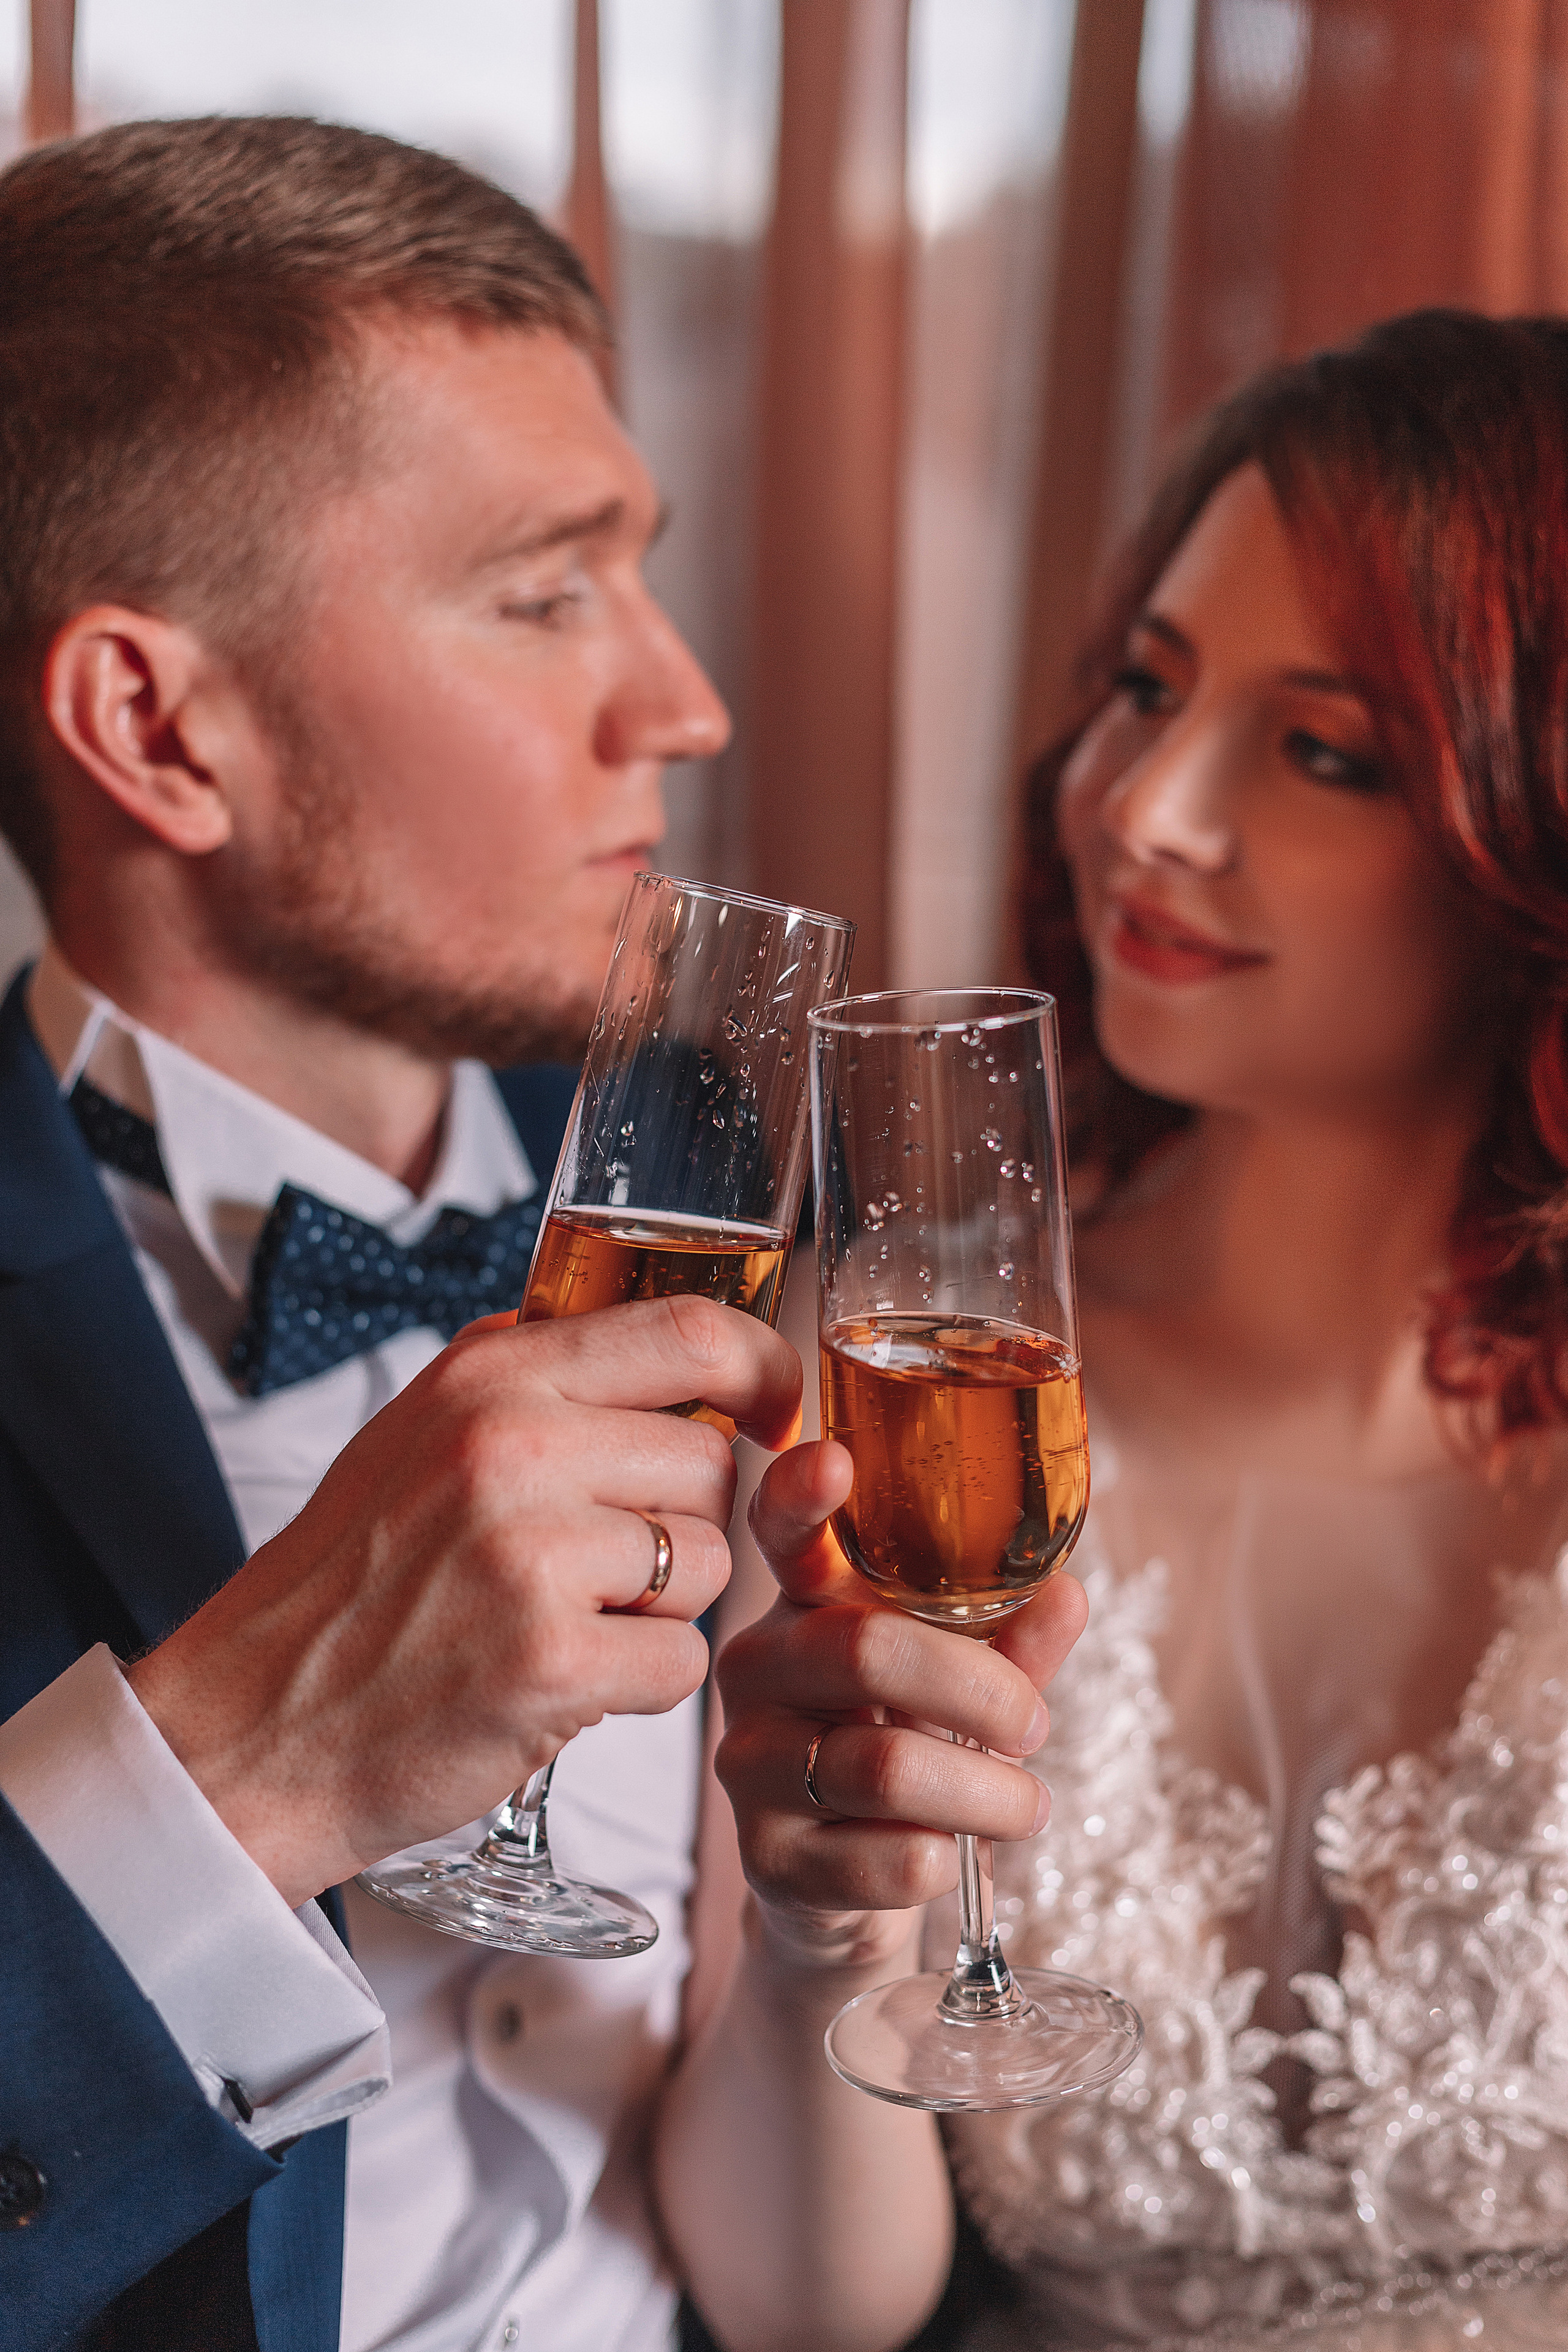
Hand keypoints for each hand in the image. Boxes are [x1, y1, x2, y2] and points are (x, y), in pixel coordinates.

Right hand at [128, 1297, 800, 1907]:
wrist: (250, 1729)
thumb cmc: (348, 1587)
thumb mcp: (420, 1433)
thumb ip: (535, 1381)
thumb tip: (668, 1345)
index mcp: (488, 1376)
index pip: (688, 1330)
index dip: (763, 1368)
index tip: (778, 1412)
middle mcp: (511, 1446)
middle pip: (711, 1463)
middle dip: (679, 1523)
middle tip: (590, 1568)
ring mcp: (530, 1552)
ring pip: (708, 1564)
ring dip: (660, 1609)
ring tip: (559, 1622)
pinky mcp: (550, 1661)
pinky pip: (681, 1663)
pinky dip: (638, 1688)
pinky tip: (559, 1685)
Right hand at [717, 1437, 1086, 1971]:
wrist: (848, 1889)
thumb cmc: (904, 1750)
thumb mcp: (958, 1686)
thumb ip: (1007, 1639)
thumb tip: (1066, 1591)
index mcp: (804, 1606)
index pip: (784, 1534)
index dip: (800, 1494)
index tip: (834, 1460)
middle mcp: (759, 1670)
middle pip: (867, 1650)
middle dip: (982, 1693)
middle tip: (1035, 1725)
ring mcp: (751, 1764)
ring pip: (887, 1766)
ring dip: (989, 1795)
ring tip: (1029, 1806)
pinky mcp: (769, 1860)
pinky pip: (884, 1859)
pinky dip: (944, 1860)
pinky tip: (950, 1856)